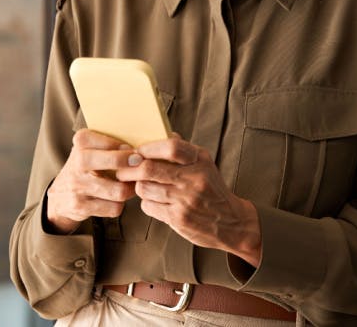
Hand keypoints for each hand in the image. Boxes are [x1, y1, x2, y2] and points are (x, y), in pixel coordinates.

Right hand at [45, 129, 137, 233]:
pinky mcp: (81, 206)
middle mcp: (77, 162)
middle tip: (141, 165)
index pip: (110, 141)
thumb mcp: (90, 149)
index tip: (135, 151)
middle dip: (132, 165)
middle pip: (114, 162)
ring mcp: (78, 185)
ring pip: (119, 190)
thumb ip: (111, 145)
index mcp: (81, 142)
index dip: (127, 148)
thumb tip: (143, 149)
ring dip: (129, 189)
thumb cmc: (84, 168)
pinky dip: (119, 204)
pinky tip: (115, 199)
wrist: (59, 196)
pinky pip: (113, 208)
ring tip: (130, 185)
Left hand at [114, 134, 262, 266]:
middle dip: (130, 169)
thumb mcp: (204, 165)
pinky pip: (149, 206)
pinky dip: (147, 203)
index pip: (170, 146)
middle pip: (149, 169)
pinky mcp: (179, 218)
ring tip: (142, 186)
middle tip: (123, 170)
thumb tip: (160, 133)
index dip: (148, 148)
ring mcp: (186, 200)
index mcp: (200, 161)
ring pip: (144, 188)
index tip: (136, 151)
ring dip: (138, 187)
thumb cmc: (212, 190)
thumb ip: (183, 151)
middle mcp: (194, 178)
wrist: (232, 223)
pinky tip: (155, 202)